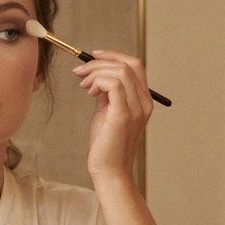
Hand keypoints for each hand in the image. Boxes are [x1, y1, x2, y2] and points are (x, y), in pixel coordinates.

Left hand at [73, 50, 153, 185]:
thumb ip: (107, 93)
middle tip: (80, 72)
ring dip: (96, 72)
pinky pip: (114, 84)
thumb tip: (97, 76)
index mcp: (143, 101)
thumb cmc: (107, 144)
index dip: (113, 55)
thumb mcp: (107, 111)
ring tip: (84, 86)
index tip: (93, 56)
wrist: (109, 170)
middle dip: (99, 62)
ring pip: (119, 71)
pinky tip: (89, 92)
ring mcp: (136, 109)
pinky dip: (98, 81)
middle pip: (127, 64)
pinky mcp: (124, 115)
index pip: (134, 65)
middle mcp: (144, 103)